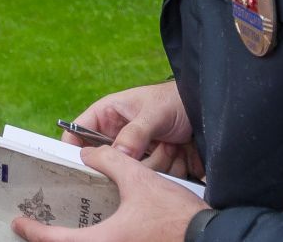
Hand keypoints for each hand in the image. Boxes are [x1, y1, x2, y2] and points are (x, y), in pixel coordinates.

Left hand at [13, 145, 206, 241]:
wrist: (212, 238)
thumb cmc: (176, 215)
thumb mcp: (139, 178)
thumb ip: (110, 160)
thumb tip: (88, 153)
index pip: (56, 241)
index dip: (34, 231)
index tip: (19, 222)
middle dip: (49, 239)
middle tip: (36, 225)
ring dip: (72, 241)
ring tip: (62, 227)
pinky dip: (94, 241)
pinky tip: (97, 230)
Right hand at [65, 80, 202, 179]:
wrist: (209, 114)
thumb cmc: (176, 101)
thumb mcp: (153, 112)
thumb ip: (134, 134)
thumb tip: (118, 156)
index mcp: (107, 116)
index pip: (76, 134)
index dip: (73, 150)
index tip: (81, 165)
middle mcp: (119, 138)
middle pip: (106, 163)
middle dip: (131, 161)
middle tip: (147, 151)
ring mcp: (137, 155)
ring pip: (133, 175)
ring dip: (158, 162)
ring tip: (172, 144)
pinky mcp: (155, 169)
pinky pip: (154, 181)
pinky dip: (171, 169)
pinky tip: (181, 152)